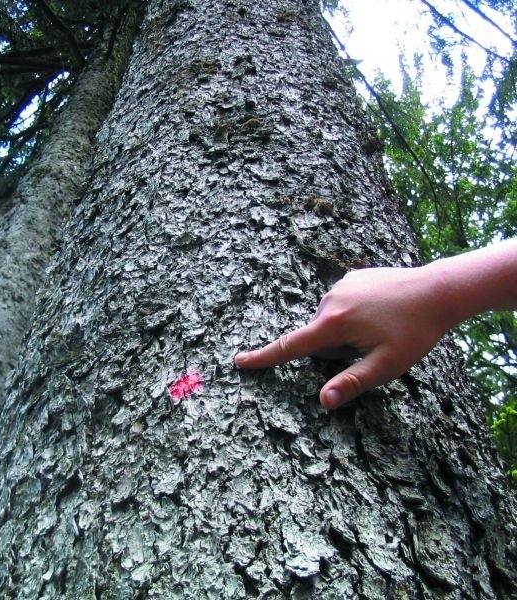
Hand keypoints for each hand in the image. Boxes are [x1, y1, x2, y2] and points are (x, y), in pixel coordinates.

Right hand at [234, 266, 450, 408]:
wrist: (438, 290)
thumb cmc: (414, 332)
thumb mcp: (386, 365)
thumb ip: (351, 383)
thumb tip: (322, 402)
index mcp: (334, 324)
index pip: (291, 346)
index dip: (264, 358)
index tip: (240, 361)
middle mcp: (330, 301)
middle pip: (317, 337)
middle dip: (335, 349)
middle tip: (371, 347)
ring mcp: (340, 286)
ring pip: (330, 321)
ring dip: (345, 331)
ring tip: (380, 328)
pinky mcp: (351, 277)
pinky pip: (341, 304)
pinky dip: (353, 313)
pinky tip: (381, 311)